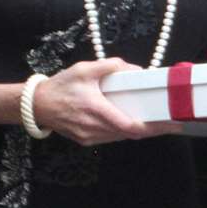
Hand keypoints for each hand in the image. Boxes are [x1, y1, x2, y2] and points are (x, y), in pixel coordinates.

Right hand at [33, 58, 179, 145]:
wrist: (36, 105)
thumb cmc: (61, 86)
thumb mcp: (84, 69)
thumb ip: (110, 66)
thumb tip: (134, 69)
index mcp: (96, 110)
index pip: (128, 126)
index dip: (150, 127)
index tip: (168, 124)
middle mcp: (94, 128)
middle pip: (129, 134)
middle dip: (150, 130)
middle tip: (170, 123)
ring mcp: (89, 137)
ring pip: (120, 137)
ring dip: (137, 132)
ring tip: (156, 124)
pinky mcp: (85, 140)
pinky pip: (109, 138)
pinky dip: (122, 132)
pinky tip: (132, 124)